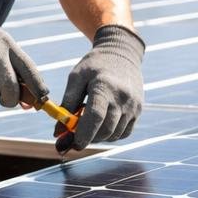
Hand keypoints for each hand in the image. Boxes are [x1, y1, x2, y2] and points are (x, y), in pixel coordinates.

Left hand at [61, 25, 144, 149]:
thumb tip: (58, 132)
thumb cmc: (94, 65)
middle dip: (88, 138)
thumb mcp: (76, 78)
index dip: (83, 134)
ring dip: (98, 137)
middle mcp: (122, 98)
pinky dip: (110, 135)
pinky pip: (124, 133)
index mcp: (104, 86)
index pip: (95, 117)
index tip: (72, 144)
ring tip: (87, 124)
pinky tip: (101, 124)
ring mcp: (133, 106)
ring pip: (114, 134)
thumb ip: (67, 104)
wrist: (122, 53)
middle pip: (105, 129)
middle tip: (72, 139)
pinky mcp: (138, 111)